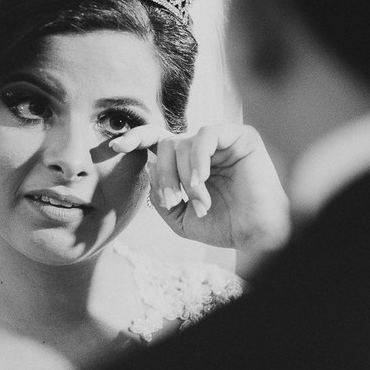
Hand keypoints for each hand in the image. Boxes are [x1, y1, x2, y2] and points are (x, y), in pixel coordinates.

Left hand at [109, 124, 289, 252]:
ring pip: (184, 142)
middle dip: (164, 175)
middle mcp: (202, 147)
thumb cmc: (223, 226)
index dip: (134, 138)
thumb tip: (148, 165)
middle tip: (174, 201)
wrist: (256, 235)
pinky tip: (201, 180)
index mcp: (187, 161)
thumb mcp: (179, 218)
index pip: (156, 140)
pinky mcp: (240, 136)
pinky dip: (198, 158)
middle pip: (166, 144)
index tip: (114, 147)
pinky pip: (206, 135)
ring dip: (184, 176)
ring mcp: (221, 140)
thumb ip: (160, 195)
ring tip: (198, 202)